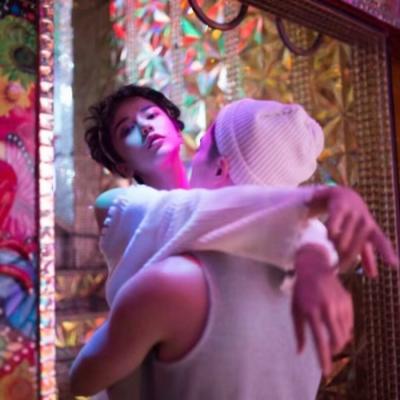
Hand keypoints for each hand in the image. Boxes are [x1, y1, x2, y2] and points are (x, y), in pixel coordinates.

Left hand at [292, 244, 352, 375]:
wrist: (314, 269)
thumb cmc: (301, 292)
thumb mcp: (295, 310)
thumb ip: (298, 332)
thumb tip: (299, 352)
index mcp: (311, 311)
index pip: (319, 340)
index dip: (323, 358)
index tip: (325, 372)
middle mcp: (327, 308)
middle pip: (337, 340)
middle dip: (334, 349)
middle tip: (328, 349)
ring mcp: (339, 304)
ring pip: (345, 333)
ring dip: (339, 339)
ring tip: (330, 333)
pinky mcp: (347, 300)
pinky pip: (350, 323)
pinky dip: (345, 328)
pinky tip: (336, 324)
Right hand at [307, 186, 397, 276]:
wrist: (342, 194)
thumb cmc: (354, 220)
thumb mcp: (362, 236)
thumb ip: (367, 255)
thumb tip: (373, 276)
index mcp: (373, 229)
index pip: (382, 242)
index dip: (387, 253)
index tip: (394, 265)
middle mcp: (365, 220)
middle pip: (355, 246)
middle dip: (345, 254)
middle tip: (337, 257)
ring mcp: (353, 213)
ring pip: (342, 238)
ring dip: (335, 244)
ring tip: (329, 244)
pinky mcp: (339, 208)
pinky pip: (333, 228)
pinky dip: (330, 234)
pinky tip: (326, 235)